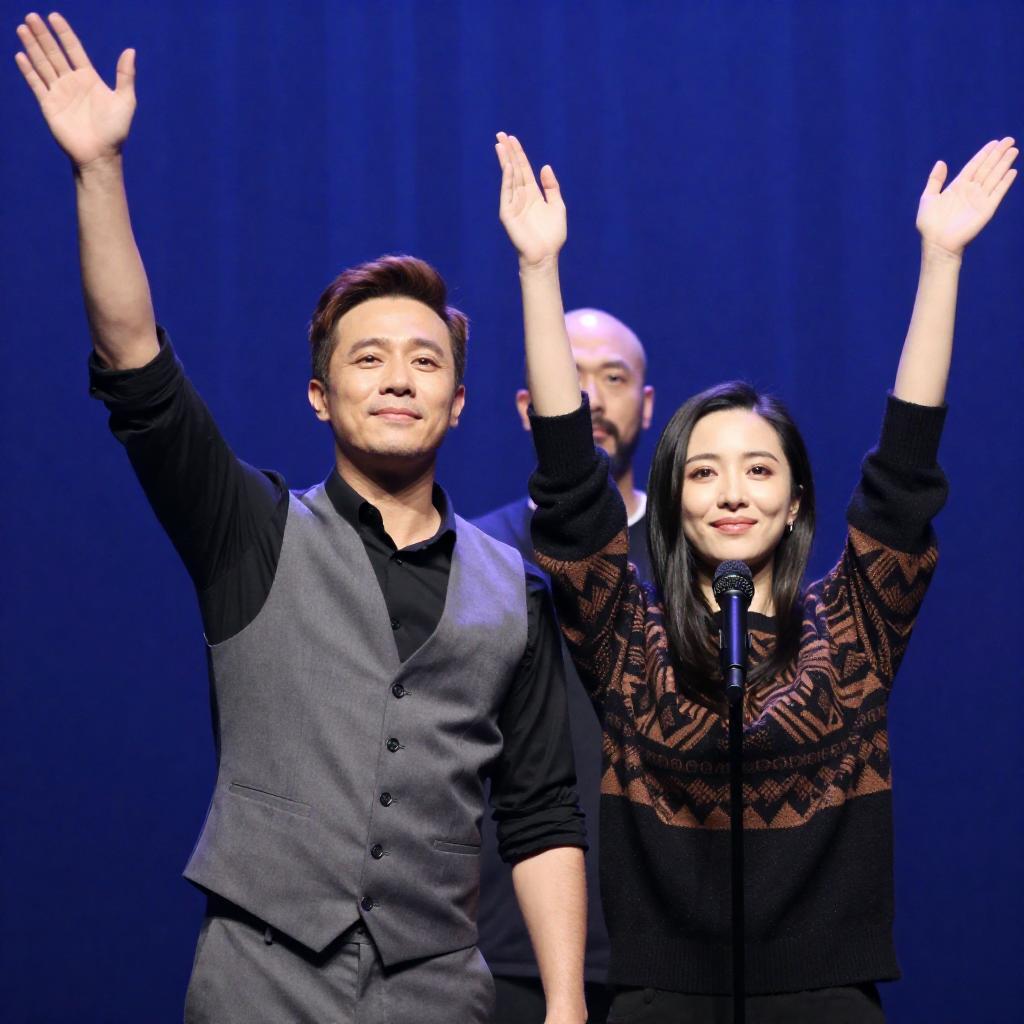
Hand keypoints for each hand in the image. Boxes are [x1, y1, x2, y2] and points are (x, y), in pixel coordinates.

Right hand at [15, 12, 136, 169]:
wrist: (100, 154)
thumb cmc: (115, 130)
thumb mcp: (125, 100)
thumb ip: (125, 76)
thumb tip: (130, 51)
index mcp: (90, 79)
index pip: (74, 50)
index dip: (64, 33)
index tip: (54, 16)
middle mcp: (72, 82)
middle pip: (54, 53)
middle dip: (43, 35)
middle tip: (31, 16)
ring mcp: (59, 93)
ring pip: (43, 64)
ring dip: (32, 46)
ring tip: (22, 28)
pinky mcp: (48, 105)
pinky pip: (36, 83)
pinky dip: (28, 70)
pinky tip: (21, 55)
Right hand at [496, 132, 566, 267]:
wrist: (545, 255)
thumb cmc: (552, 235)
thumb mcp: (557, 206)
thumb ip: (551, 186)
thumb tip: (545, 167)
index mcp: (532, 194)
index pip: (524, 169)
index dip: (519, 153)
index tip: (513, 139)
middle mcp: (521, 196)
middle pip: (514, 169)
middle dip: (508, 152)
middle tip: (501, 134)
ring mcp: (513, 204)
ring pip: (509, 177)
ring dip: (505, 160)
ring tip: (500, 144)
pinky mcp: (507, 214)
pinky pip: (507, 193)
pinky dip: (507, 179)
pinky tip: (508, 166)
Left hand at [916, 137, 1017, 257]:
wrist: (937, 243)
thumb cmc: (930, 224)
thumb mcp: (928, 198)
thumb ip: (935, 180)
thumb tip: (941, 162)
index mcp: (957, 186)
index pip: (974, 166)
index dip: (984, 154)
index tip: (994, 142)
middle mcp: (971, 191)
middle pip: (987, 168)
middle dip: (998, 154)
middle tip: (1009, 140)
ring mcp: (979, 199)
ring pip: (994, 177)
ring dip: (1004, 164)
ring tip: (1014, 150)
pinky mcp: (986, 209)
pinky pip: (998, 193)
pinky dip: (1005, 183)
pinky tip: (1013, 171)